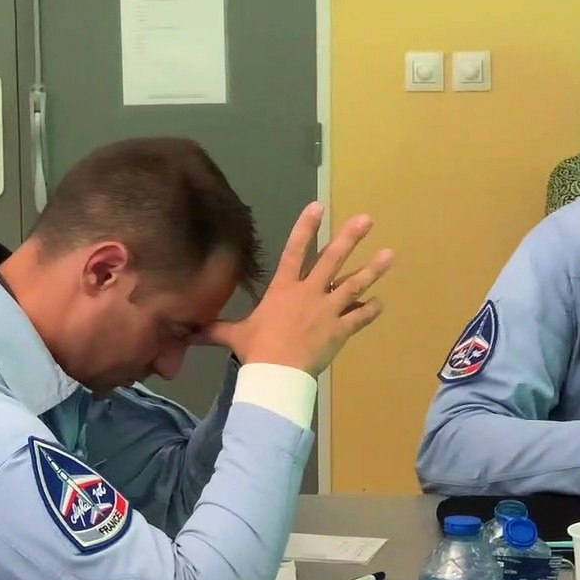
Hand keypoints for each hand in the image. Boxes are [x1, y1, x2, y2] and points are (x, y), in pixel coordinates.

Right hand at [201, 202, 393, 375]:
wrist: (277, 373)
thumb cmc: (256, 350)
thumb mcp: (234, 336)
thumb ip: (216, 330)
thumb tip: (189, 331)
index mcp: (283, 288)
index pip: (294, 250)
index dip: (306, 227)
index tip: (318, 206)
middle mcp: (309, 292)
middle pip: (332, 260)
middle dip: (350, 238)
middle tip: (366, 220)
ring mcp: (328, 310)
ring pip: (354, 285)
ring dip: (372, 269)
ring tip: (390, 254)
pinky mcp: (340, 330)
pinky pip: (360, 317)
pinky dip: (370, 310)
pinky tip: (381, 302)